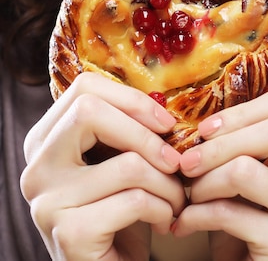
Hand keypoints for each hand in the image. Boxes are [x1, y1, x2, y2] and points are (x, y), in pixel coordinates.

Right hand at [20, 73, 186, 260]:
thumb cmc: (119, 212)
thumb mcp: (115, 161)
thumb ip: (123, 129)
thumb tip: (162, 103)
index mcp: (45, 139)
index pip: (83, 88)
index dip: (131, 99)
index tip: (165, 122)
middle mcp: (36, 166)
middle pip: (90, 111)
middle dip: (147, 134)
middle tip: (175, 160)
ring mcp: (47, 200)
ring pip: (127, 163)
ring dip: (167, 183)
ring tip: (176, 198)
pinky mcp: (69, 233)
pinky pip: (135, 201)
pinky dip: (163, 209)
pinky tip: (165, 222)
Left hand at [175, 85, 267, 260]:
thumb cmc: (247, 219)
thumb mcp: (252, 172)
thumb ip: (246, 139)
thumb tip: (204, 114)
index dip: (242, 111)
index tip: (206, 129)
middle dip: (221, 143)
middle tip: (187, 161)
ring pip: (247, 170)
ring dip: (205, 181)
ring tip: (189, 194)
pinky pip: (230, 212)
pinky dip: (197, 214)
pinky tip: (185, 223)